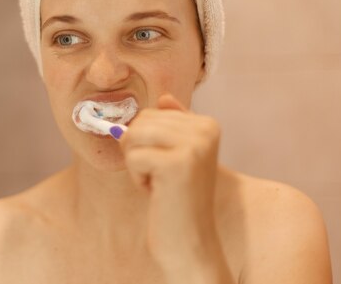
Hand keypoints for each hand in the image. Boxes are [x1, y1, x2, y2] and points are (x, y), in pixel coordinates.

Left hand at [120, 92, 223, 272]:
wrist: (189, 241)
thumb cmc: (177, 198)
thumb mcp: (179, 155)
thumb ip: (173, 125)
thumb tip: (164, 98)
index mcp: (207, 123)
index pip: (150, 113)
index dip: (146, 142)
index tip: (166, 166)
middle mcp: (206, 129)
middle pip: (140, 121)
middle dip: (138, 151)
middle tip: (161, 176)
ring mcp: (194, 145)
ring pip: (133, 135)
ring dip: (136, 163)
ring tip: (159, 182)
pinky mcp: (177, 164)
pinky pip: (133, 157)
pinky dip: (137, 178)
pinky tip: (158, 192)